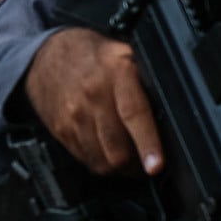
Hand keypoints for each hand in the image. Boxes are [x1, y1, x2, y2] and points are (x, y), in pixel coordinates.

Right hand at [21, 27, 163, 175]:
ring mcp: (74, 115)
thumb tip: (175, 109)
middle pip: (117, 148)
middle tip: (149, 162)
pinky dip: (101, 162)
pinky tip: (108, 150)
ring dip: (120, 167)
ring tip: (130, 158)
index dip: (147, 143)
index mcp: (116, 73)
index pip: (133, 113)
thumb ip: (146, 80)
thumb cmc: (90, 56)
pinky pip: (86, 160)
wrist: (46, 56)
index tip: (155, 165)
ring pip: (103, 161)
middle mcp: (93, 95)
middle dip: (137, 164)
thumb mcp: (125, 54)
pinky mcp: (62, 130)